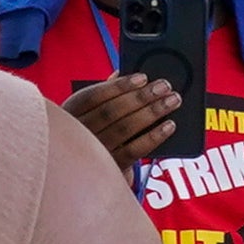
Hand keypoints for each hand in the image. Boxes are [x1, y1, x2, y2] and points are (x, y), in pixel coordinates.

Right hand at [63, 71, 183, 169]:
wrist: (83, 171)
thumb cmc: (92, 131)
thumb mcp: (90, 110)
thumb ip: (105, 93)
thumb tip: (121, 73)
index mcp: (70, 113)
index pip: (93, 96)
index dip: (119, 86)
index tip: (143, 77)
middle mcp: (79, 133)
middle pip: (111, 111)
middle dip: (141, 96)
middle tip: (166, 86)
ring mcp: (94, 152)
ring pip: (125, 129)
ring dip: (152, 112)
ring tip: (173, 101)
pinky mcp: (111, 168)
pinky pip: (135, 150)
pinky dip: (154, 136)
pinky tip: (170, 126)